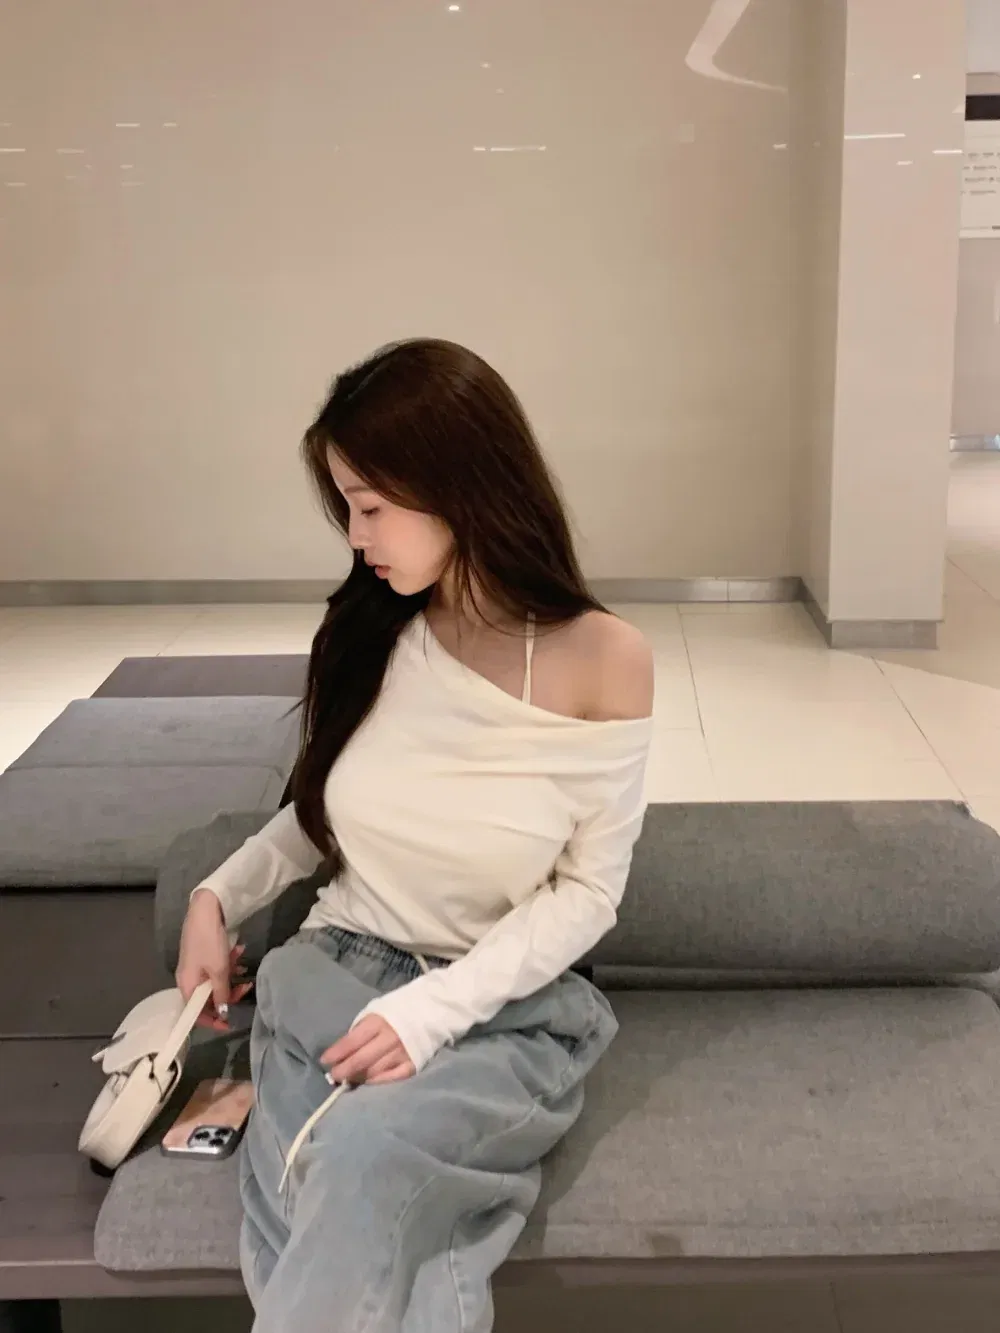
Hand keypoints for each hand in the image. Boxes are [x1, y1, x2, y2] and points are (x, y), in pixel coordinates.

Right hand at [176, 889, 252, 1030]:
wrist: (206, 908)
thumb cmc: (209, 941)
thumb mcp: (218, 970)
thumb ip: (221, 993)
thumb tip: (222, 1013)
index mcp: (186, 985)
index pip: (196, 1013)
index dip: (213, 1020)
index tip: (231, 1022)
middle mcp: (188, 978)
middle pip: (208, 997)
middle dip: (228, 994)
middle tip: (246, 987)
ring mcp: (196, 965)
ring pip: (215, 981)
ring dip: (230, 977)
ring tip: (242, 966)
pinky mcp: (204, 953)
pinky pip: (216, 967)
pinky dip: (228, 964)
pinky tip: (238, 953)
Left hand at [321, 1015, 414, 1086]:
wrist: (429, 1010)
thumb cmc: (395, 1012)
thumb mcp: (374, 1013)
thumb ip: (359, 1031)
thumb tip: (342, 1052)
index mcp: (377, 1022)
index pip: (351, 1042)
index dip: (336, 1053)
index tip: (324, 1061)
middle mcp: (389, 1038)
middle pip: (361, 1060)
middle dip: (343, 1070)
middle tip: (334, 1076)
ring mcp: (402, 1053)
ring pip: (374, 1072)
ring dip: (358, 1077)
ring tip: (349, 1079)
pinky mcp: (413, 1065)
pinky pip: (391, 1078)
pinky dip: (377, 1081)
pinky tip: (369, 1081)